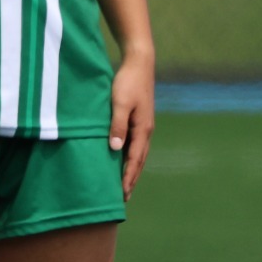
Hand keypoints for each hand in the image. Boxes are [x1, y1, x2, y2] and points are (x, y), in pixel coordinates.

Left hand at [108, 47, 154, 199]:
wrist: (139, 62)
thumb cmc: (127, 81)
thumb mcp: (119, 103)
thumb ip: (117, 125)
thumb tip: (115, 149)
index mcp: (142, 129)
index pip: (134, 160)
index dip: (128, 177)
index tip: (122, 194)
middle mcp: (145, 130)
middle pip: (139, 161)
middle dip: (131, 179)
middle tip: (124, 198)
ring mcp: (143, 125)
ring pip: (138, 153)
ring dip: (132, 169)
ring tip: (125, 185)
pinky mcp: (139, 119)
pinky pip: (135, 144)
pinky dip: (130, 156)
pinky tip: (123, 160)